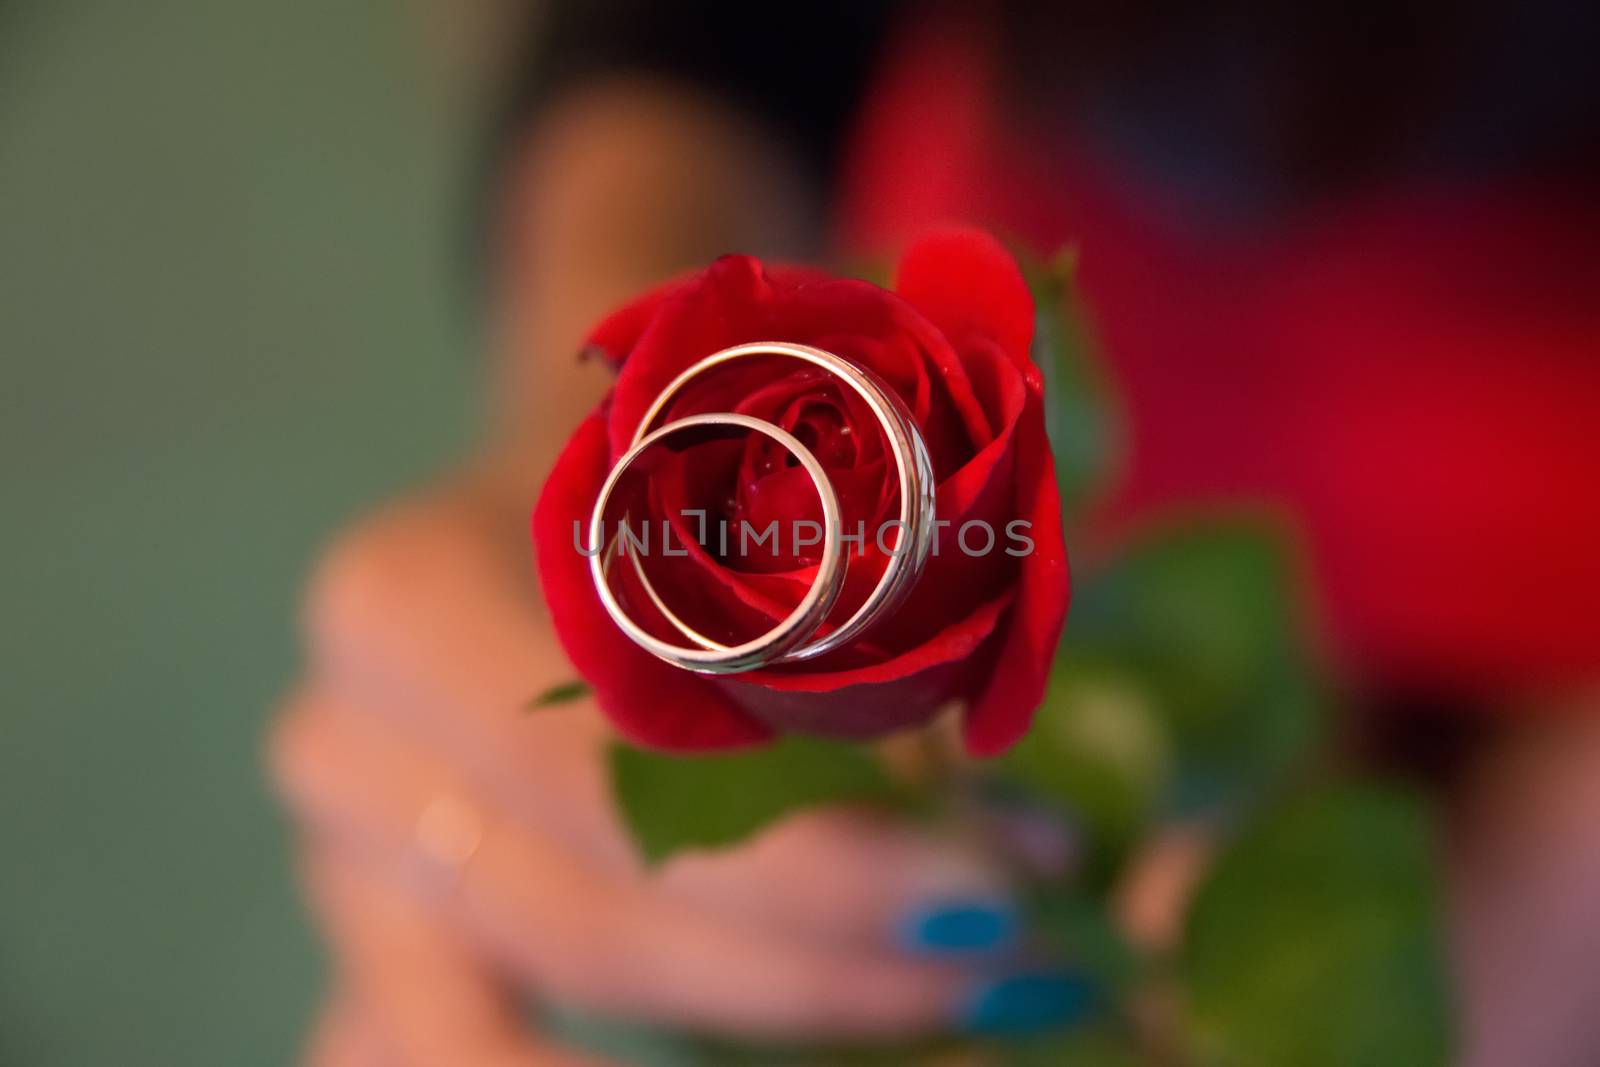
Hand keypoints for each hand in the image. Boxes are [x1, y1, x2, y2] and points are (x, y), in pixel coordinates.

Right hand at [269, 470, 1026, 1064]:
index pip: (611, 777)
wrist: (520, 498)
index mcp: (403, 603)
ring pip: (547, 987)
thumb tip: (1017, 820)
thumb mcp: (718, 497)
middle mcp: (342, 741)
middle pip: (589, 914)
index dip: (804, 865)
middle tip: (993, 953)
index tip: (983, 892)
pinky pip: (426, 1037)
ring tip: (927, 997)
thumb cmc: (636, 479)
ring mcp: (342, 854)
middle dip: (809, 962)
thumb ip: (843, 625)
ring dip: (751, 1018)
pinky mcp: (369, 932)